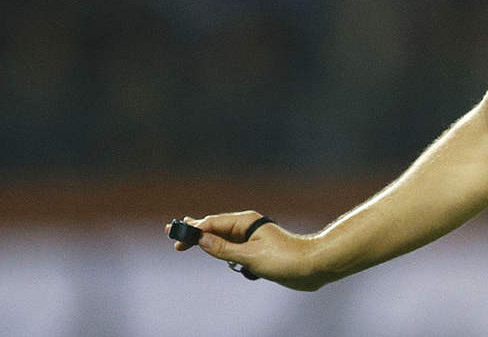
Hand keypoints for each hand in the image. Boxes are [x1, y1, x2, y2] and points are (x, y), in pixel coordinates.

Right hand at [167, 211, 325, 290]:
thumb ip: (224, 249)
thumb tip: (201, 240)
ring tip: (190, 238)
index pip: (212, 223)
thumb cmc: (285, 258)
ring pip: (224, 238)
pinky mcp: (258, 250)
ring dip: (209, 241)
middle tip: (174, 232)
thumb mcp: (250, 256)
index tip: (175, 234)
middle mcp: (248, 226)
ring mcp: (252, 238)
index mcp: (246, 222)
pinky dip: (223, 251)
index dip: (192, 230)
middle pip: (216, 227)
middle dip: (196, 231)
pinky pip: (234, 249)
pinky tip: (217, 252)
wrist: (313, 265)